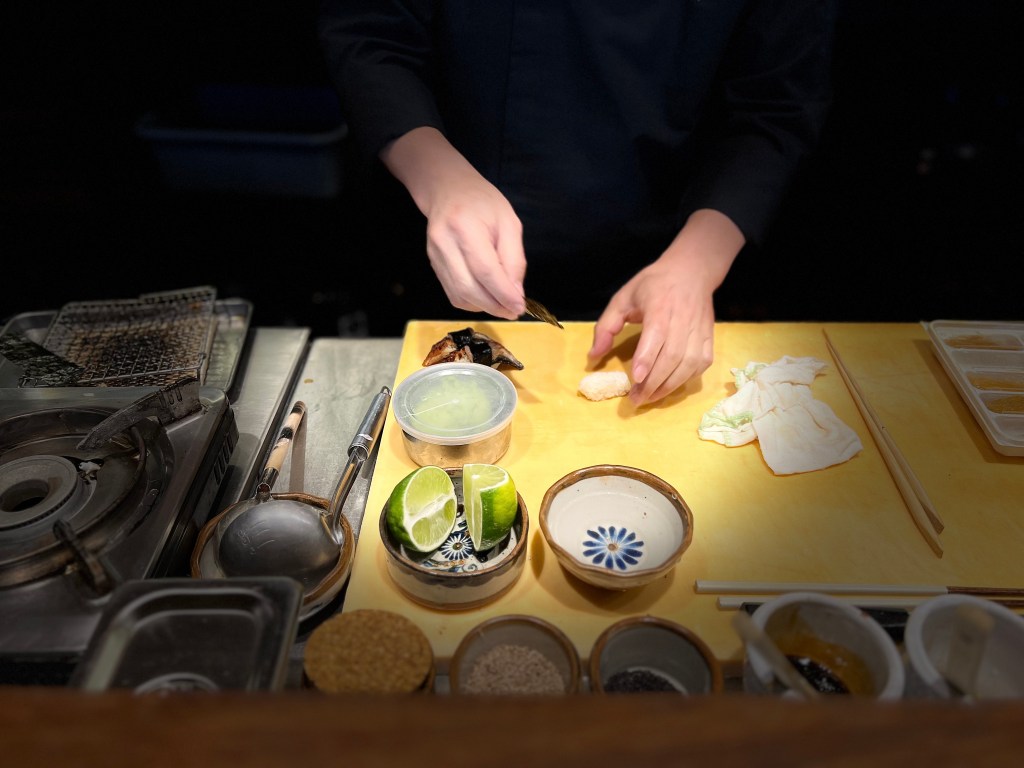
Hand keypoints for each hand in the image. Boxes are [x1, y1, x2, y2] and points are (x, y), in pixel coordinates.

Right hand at [381, 127, 525, 318]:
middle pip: (469, 287)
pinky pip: (453, 293)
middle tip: (513, 311)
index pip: (485, 270)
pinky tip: (486, 298)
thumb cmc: (483, 202)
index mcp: (466, 227)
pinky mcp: (433, 265)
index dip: (503, 293)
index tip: (520, 306)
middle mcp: (445, 243)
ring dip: (484, 307)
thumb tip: (515, 293)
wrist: (448, 189)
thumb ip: (514, 259)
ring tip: (502, 306)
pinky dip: (472, 302)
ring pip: (459, 295)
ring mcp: (435, 256)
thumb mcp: (509, 223)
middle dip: (494, 305)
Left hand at [588, 209, 744, 405]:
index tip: (636, 378)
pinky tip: (671, 386)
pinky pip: (701, 364)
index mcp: (659, 306)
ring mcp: (699, 330)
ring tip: (651, 398)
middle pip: (672, 356)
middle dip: (654, 382)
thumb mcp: (623, 298)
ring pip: (688, 364)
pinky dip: (686, 379)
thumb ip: (606, 326)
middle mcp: (682, 319)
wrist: (691, 271)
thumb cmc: (653, 285)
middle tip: (636, 399)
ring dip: (669, 386)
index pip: (656, 334)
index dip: (647, 357)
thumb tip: (593, 356)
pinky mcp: (708, 338)